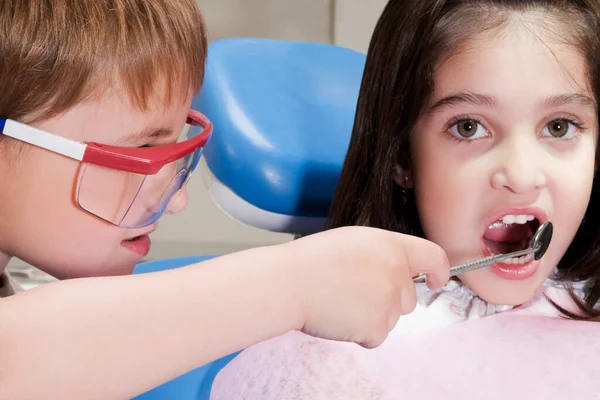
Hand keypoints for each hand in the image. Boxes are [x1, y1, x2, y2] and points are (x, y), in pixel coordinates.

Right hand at [283, 226, 449, 347]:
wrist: (289, 283)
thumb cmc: (311, 261)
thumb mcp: (354, 241)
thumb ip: (384, 253)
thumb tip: (399, 270)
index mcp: (390, 245)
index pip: (433, 257)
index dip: (439, 272)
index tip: (434, 281)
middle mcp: (395, 272)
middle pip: (408, 298)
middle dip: (389, 301)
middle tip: (354, 292)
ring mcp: (388, 301)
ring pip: (392, 318)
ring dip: (372, 316)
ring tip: (341, 301)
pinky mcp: (377, 326)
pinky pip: (377, 336)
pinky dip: (360, 332)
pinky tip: (339, 316)